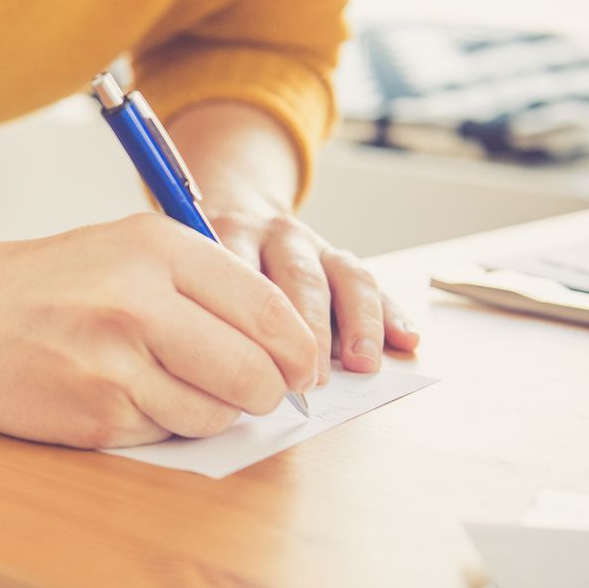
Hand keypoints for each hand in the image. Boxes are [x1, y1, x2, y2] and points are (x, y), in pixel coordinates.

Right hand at [0, 213, 318, 448]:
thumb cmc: (44, 283)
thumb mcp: (125, 248)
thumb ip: (207, 283)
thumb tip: (287, 348)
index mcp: (156, 247)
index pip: (268, 308)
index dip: (297, 349)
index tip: (301, 367)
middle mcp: (138, 300)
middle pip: (254, 372)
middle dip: (267, 391)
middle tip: (256, 391)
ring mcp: (113, 364)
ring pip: (215, 413)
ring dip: (210, 410)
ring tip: (169, 382)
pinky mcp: (94, 416)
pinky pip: (166, 434)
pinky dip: (160, 423)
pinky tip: (124, 395)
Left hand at [165, 100, 418, 385]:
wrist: (231, 208)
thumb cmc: (202, 267)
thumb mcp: (183, 272)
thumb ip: (197, 305)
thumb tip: (204, 371)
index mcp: (226, 235)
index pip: (243, 277)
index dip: (253, 325)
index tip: (257, 368)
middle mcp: (273, 235)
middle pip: (298, 279)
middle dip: (308, 332)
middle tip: (310, 379)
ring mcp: (311, 243)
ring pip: (341, 276)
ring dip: (356, 324)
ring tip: (361, 365)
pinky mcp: (338, 255)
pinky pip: (369, 281)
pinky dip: (389, 312)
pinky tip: (405, 339)